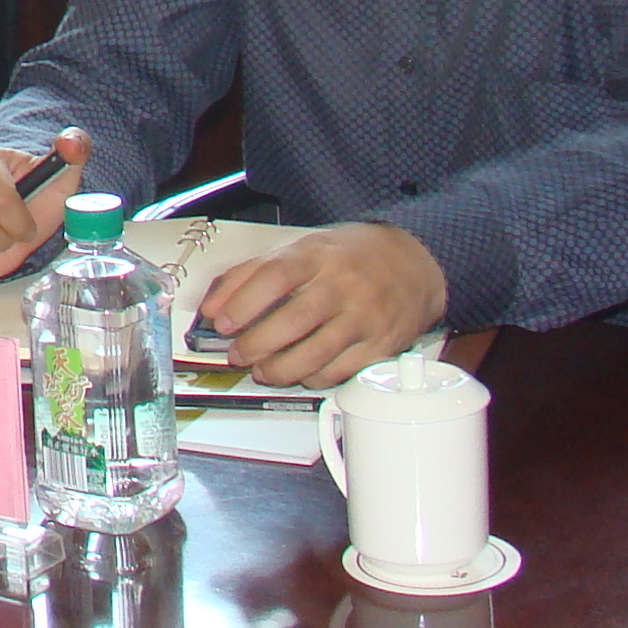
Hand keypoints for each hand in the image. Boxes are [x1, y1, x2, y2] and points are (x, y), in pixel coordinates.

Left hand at [199, 223, 447, 387]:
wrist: (414, 261)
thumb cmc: (348, 257)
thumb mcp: (299, 249)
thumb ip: (250, 274)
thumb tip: (213, 306)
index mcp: (318, 256)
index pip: (275, 276)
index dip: (243, 302)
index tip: (222, 322)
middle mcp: (343, 285)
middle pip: (294, 320)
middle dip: (256, 344)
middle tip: (237, 354)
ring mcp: (366, 316)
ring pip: (317, 353)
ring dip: (280, 369)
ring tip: (261, 370)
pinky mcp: (382, 344)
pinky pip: (342, 371)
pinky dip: (314, 378)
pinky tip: (299, 374)